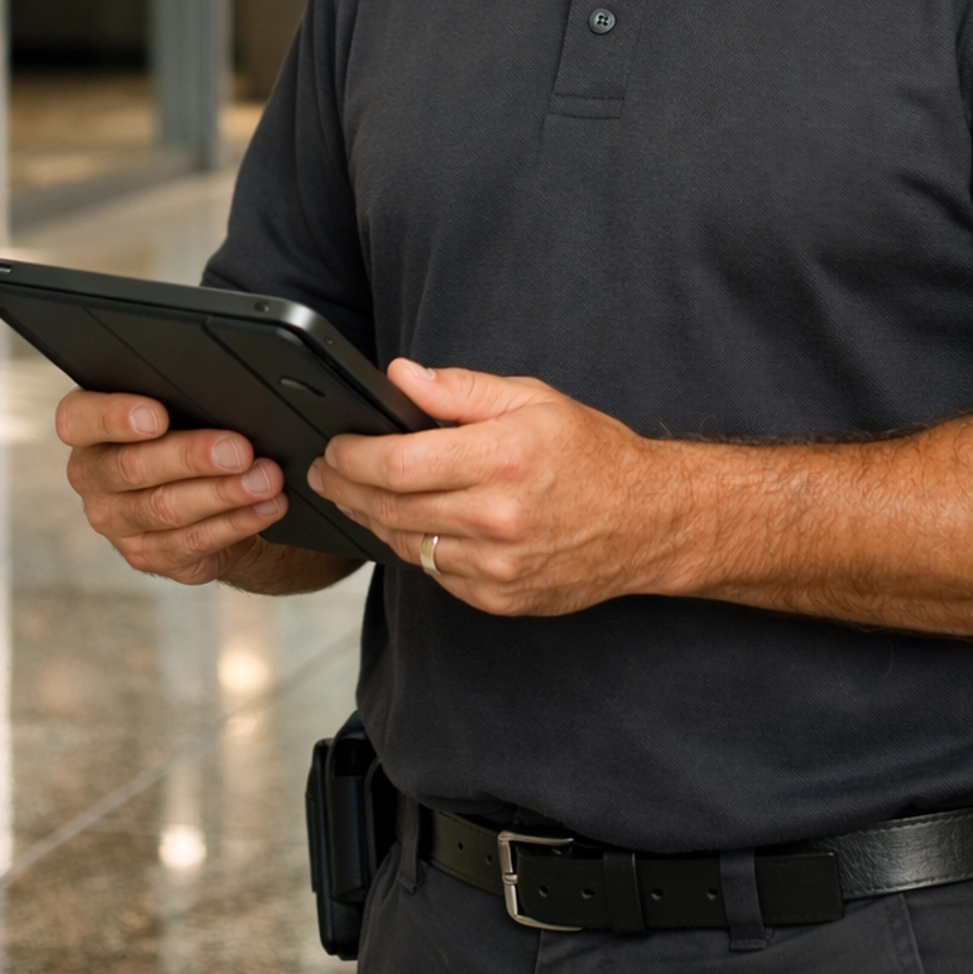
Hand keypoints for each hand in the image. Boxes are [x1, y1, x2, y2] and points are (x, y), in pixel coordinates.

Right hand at [55, 389, 288, 586]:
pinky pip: (191, 542)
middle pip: (131, 467)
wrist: (199, 488)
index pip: (79, 419)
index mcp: (88, 428)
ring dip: (223, 494)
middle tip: (239, 450)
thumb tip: (230, 393)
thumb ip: (184, 395)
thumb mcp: (179, 405)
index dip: (114, 417)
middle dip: (191, 457)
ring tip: (265, 479)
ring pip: (165, 509)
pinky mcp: (147, 554)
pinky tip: (264, 507)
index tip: (158, 416)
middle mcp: (93, 475)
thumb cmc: (186, 428)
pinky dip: (235, 523)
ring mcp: (116, 521)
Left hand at [308, 364, 692, 616]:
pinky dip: (416, 547)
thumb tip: (400, 376)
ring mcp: (498, 565)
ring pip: (407, 545)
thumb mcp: (530, 400)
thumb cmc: (591, 454)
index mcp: (503, 458)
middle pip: (391, 508)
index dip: (352, 456)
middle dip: (346, 487)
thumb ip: (459, 389)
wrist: (646, 520)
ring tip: (356, 495)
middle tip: (326, 472)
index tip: (334, 446)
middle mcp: (498, 518)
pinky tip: (408, 524)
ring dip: (372, 519)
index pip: (398, 464)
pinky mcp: (500, 597)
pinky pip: (436, 574)